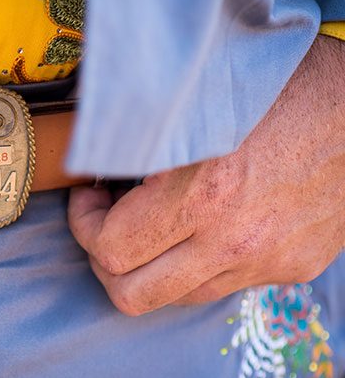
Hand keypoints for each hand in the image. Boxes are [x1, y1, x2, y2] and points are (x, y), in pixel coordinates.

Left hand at [68, 35, 344, 315]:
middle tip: (108, 220)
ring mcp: (267, 261)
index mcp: (205, 193)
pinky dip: (196, 265)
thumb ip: (145, 125)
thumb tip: (96, 142)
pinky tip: (201, 223)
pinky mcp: (293, 267)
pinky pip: (223, 285)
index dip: (84, 224)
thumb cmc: (284, 80)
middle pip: (132, 295)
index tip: (92, 194)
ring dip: (149, 266)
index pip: (110, 249)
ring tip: (152, 221)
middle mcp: (234, 240)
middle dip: (105, 259)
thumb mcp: (205, 89)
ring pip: (175, 298)